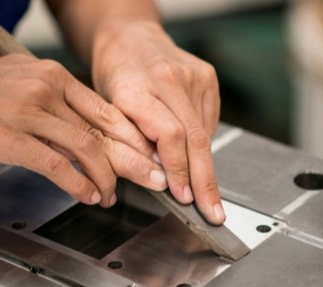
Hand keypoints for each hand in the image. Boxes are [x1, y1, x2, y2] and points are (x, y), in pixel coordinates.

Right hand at [0, 55, 166, 206]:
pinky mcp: (12, 138)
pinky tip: (87, 196)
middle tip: (156, 179)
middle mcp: (48, 90)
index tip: (151, 155)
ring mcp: (30, 113)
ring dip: (106, 178)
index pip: (107, 110)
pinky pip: (57, 165)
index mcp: (55, 76)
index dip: (133, 137)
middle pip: (105, 130)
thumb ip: (59, 102)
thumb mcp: (25, 82)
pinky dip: (78, 184)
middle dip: (136, 160)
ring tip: (111, 196)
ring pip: (87, 149)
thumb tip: (90, 128)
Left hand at [92, 21, 225, 224]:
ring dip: (206, 167)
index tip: (184, 197)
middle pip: (195, 139)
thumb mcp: (108, 112)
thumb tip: (161, 177)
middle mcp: (167, 79)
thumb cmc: (115, 78)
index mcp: (135, 89)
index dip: (179, 170)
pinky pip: (209, 122)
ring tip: (208, 194)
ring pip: (205, 133)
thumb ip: (132, 143)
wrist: (130, 39)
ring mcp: (192, 76)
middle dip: (205, 181)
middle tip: (214, 212)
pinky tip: (195, 155)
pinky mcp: (207, 77)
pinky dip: (203, 144)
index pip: (170, 136)